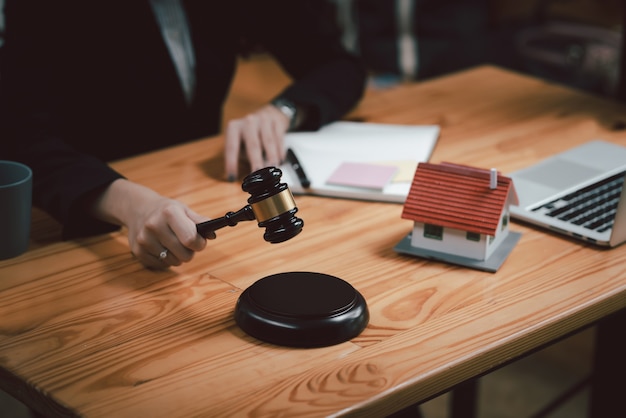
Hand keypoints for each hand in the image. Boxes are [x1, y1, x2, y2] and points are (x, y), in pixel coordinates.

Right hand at [90, 179, 213, 268]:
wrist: (138, 209)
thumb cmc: (166, 211)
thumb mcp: (183, 209)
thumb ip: (200, 221)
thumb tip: (212, 235)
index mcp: (169, 213)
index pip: (190, 239)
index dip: (199, 243)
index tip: (200, 241)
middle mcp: (154, 226)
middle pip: (184, 254)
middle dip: (190, 251)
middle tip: (187, 243)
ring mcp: (144, 240)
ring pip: (174, 262)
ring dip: (177, 256)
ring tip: (173, 243)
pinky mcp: (138, 252)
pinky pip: (162, 265)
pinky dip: (166, 259)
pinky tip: (162, 247)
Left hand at [224, 104, 289, 180]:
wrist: (269, 115)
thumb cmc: (252, 135)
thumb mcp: (242, 144)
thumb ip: (243, 156)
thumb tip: (249, 176)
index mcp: (234, 128)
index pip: (231, 148)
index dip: (232, 163)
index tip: (232, 177)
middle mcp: (248, 122)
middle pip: (252, 144)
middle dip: (256, 161)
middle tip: (257, 174)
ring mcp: (263, 120)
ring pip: (268, 142)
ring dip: (271, 157)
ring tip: (272, 170)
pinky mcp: (276, 122)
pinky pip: (279, 139)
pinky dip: (280, 152)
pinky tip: (280, 160)